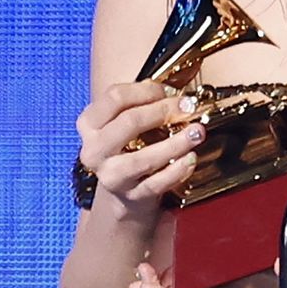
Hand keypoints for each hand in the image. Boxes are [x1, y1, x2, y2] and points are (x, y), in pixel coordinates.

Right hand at [76, 82, 204, 221]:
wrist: (124, 191)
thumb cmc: (127, 147)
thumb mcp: (125, 121)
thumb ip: (143, 103)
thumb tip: (173, 93)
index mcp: (89, 124)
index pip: (114, 97)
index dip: (146, 91)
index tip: (168, 91)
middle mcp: (95, 150)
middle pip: (129, 123)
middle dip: (163, 112)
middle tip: (188, 107)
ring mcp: (111, 175)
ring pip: (143, 158)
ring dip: (175, 143)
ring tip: (197, 132)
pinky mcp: (131, 196)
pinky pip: (157, 183)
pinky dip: (177, 170)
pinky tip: (191, 158)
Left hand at [126, 241, 286, 287]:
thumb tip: (282, 265)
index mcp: (244, 286)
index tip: (141, 283)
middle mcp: (239, 281)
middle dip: (156, 287)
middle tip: (136, 267)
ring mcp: (246, 272)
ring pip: (199, 281)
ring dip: (172, 272)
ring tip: (152, 252)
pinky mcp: (255, 258)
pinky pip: (217, 265)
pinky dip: (195, 257)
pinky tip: (190, 232)